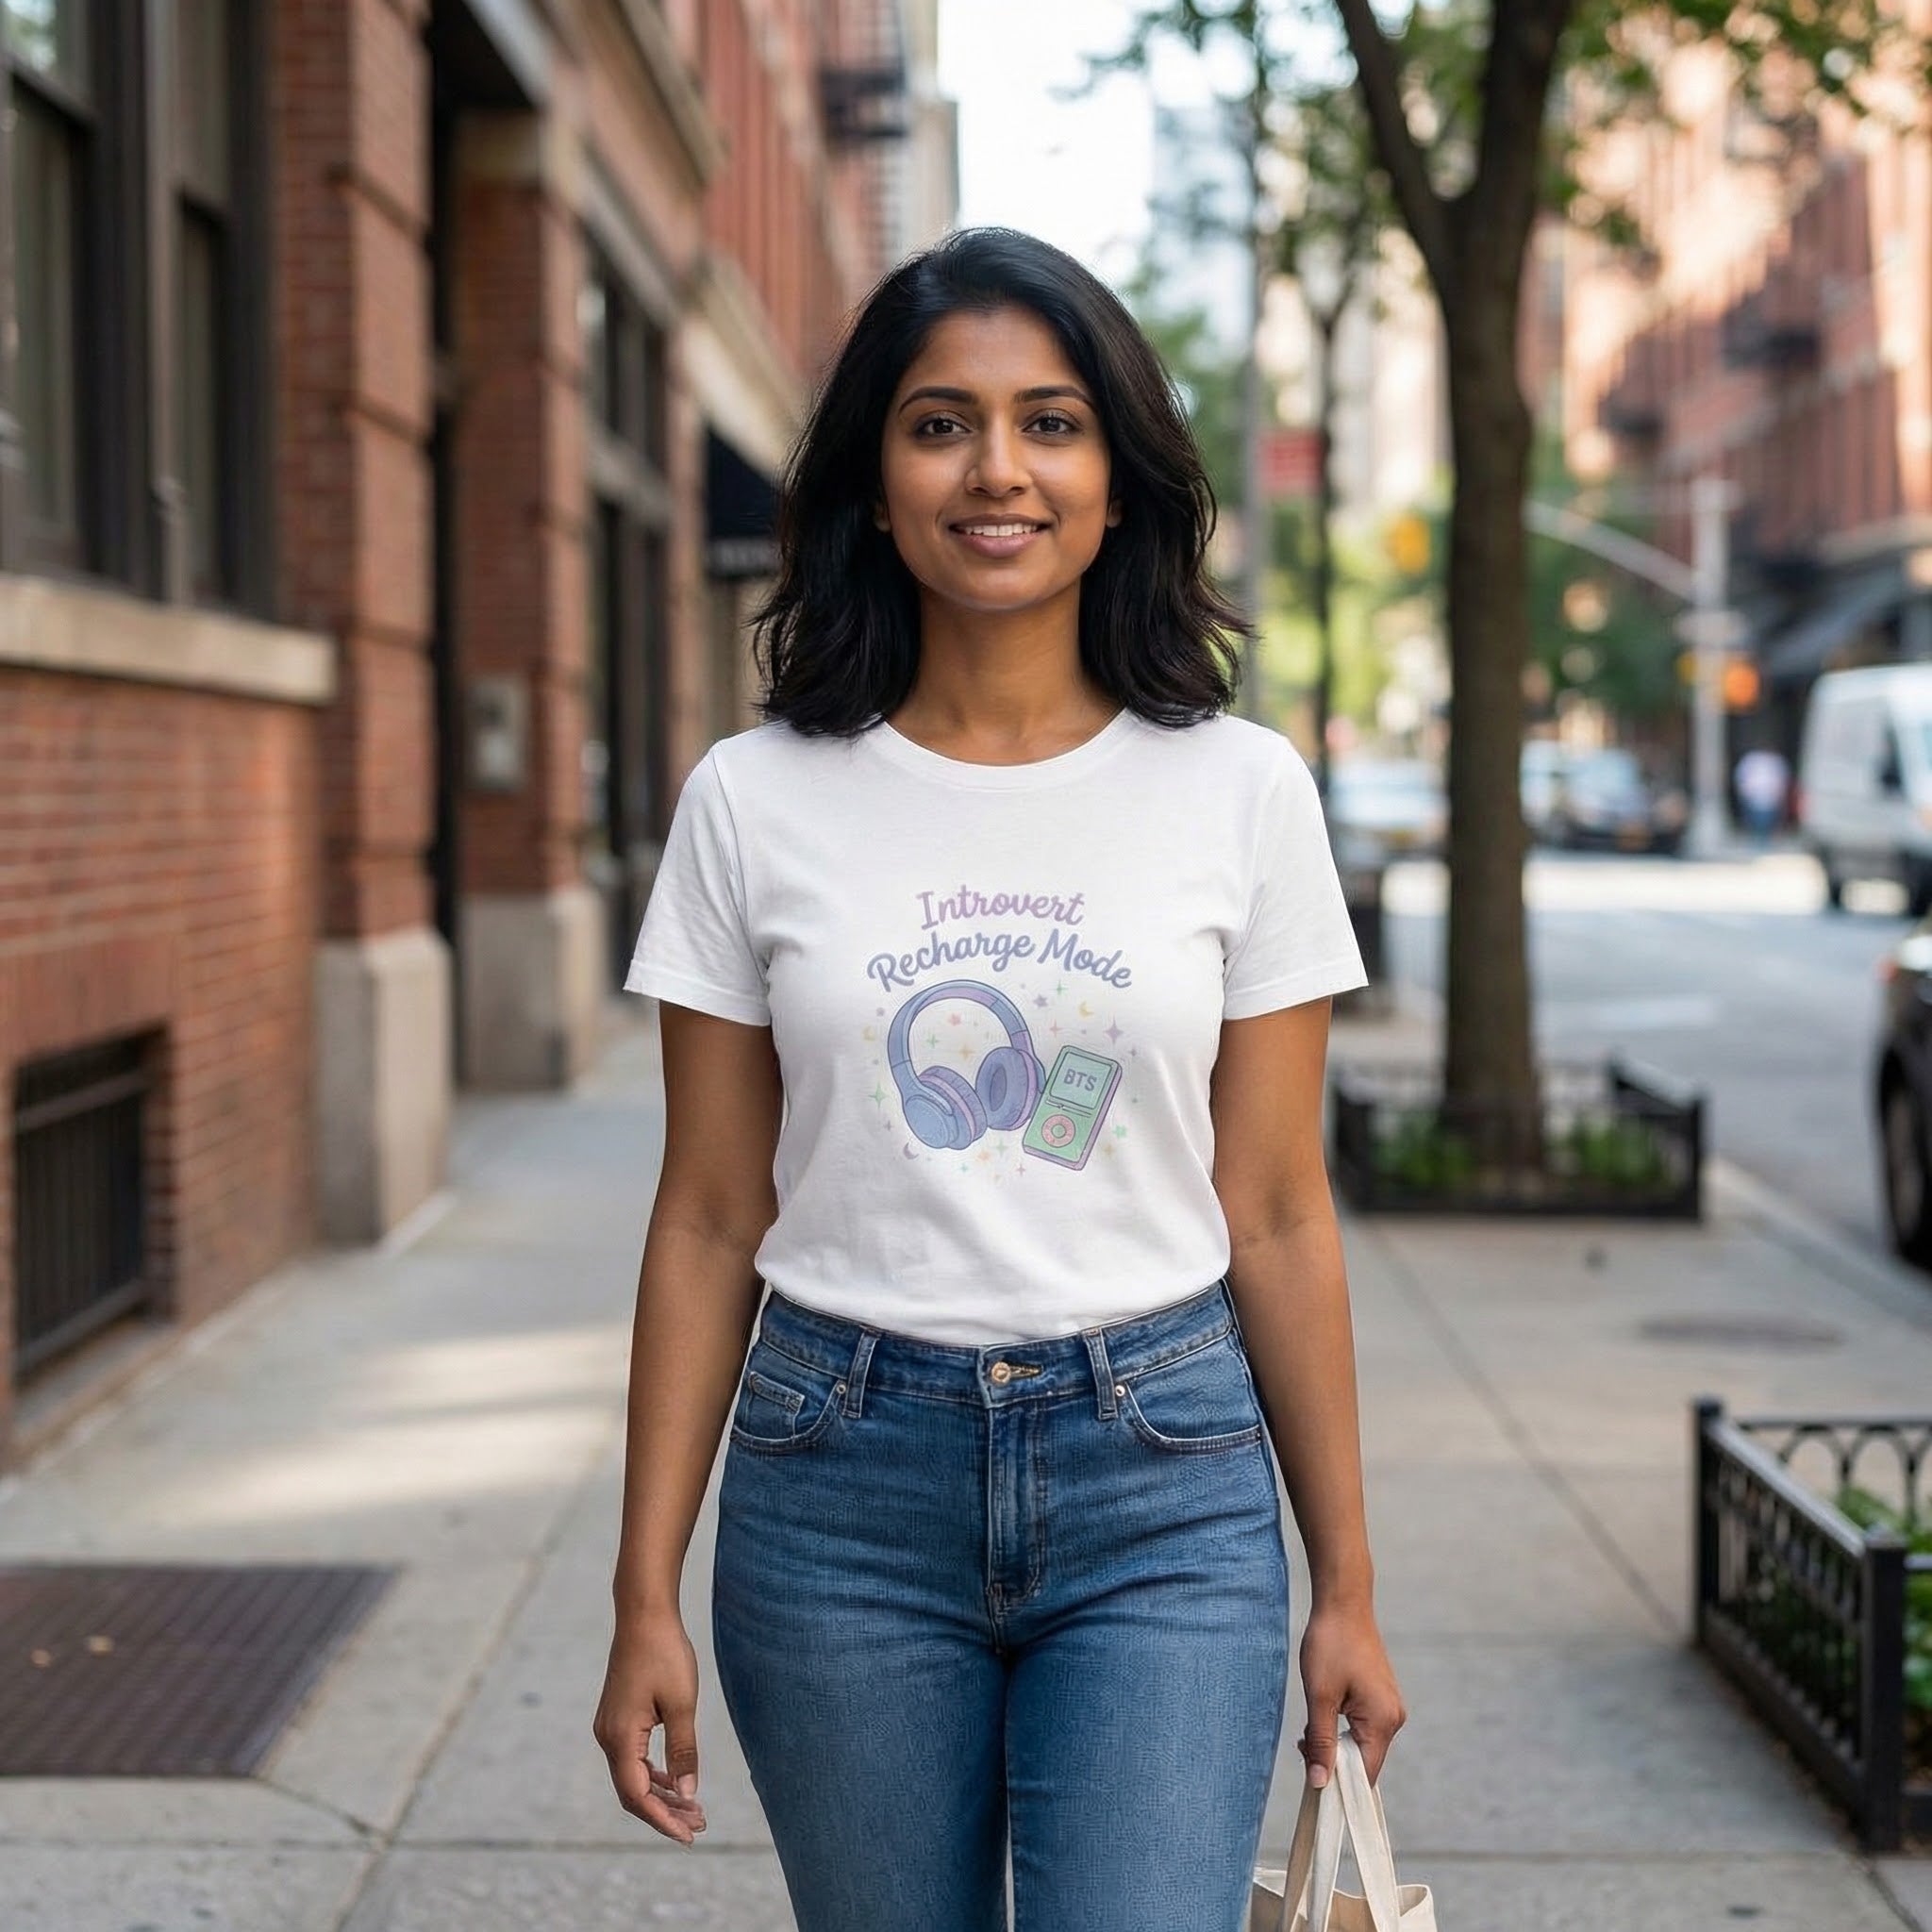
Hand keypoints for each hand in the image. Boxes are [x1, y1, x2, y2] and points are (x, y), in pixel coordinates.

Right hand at [593, 1606, 708, 1842]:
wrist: (644, 1614)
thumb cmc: (665, 1654)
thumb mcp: (682, 1704)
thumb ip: (683, 1751)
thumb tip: (688, 1794)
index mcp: (620, 1737)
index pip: (637, 1795)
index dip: (663, 1820)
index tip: (689, 1836)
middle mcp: (607, 1737)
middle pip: (633, 1791)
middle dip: (665, 1812)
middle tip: (699, 1826)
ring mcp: (609, 1728)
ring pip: (633, 1776)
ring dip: (662, 1795)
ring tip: (694, 1810)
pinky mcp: (617, 1719)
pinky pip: (633, 1759)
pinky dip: (654, 1774)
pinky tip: (676, 1782)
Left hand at [1297, 1598, 1405, 1787]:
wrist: (1343, 1603)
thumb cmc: (1330, 1645)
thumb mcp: (1320, 1697)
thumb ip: (1321, 1742)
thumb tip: (1319, 1783)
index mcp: (1384, 1721)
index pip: (1365, 1773)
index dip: (1339, 1784)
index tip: (1311, 1780)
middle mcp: (1394, 1718)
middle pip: (1364, 1761)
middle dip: (1332, 1759)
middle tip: (1303, 1742)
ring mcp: (1389, 1707)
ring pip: (1360, 1743)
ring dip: (1333, 1742)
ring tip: (1309, 1726)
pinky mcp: (1380, 1698)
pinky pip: (1361, 1727)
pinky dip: (1340, 1728)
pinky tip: (1321, 1713)